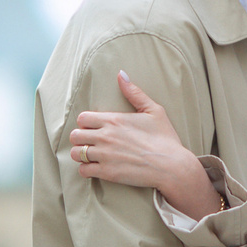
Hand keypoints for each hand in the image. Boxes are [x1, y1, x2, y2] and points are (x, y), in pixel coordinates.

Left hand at [72, 73, 217, 217]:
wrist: (172, 166)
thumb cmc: (165, 138)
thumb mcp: (153, 110)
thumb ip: (134, 93)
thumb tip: (121, 74)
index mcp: (114, 120)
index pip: (82, 118)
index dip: (86, 123)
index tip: (94, 128)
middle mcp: (105, 137)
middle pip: (75, 135)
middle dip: (80, 138)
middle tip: (90, 142)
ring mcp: (105, 155)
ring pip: (76, 153)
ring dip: (80, 154)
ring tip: (90, 155)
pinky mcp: (107, 173)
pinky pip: (83, 170)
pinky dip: (86, 169)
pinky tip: (95, 168)